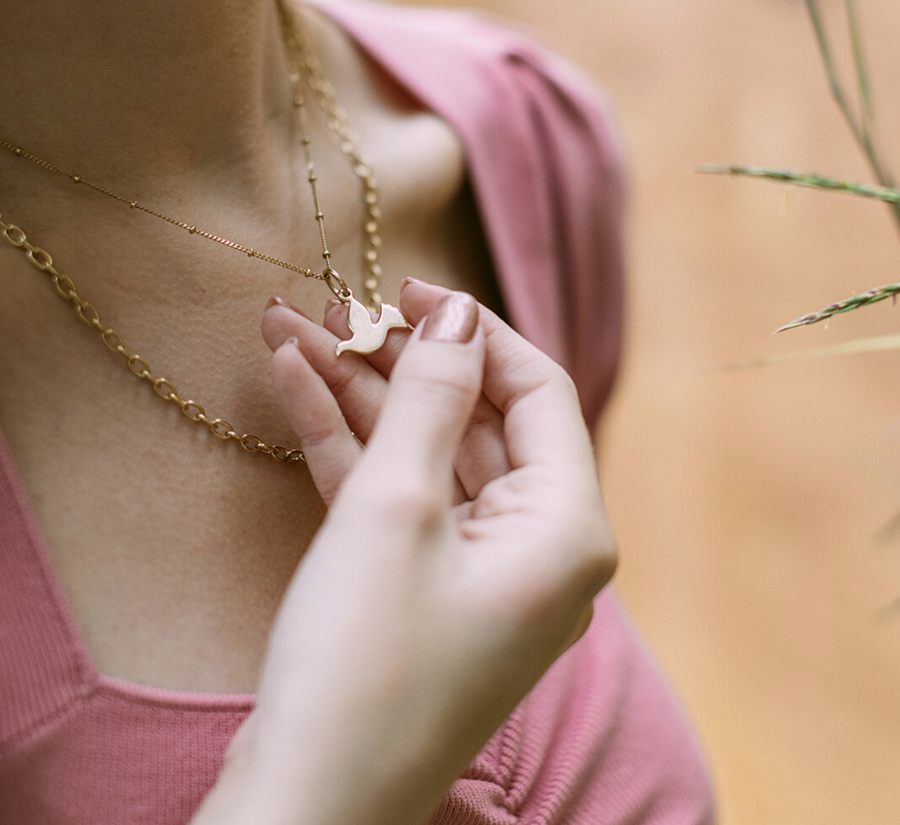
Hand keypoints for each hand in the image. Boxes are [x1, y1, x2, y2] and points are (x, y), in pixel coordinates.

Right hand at [195, 284, 615, 824]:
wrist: (304, 803)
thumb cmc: (363, 662)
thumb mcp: (396, 508)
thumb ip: (432, 400)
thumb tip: (457, 316)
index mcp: (566, 529)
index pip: (539, 394)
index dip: (476, 333)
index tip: (413, 291)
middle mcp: (535, 548)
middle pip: (475, 421)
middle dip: (400, 363)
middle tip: (338, 309)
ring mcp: (476, 570)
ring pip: (424, 454)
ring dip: (360, 396)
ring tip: (293, 331)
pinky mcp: (422, 588)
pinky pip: (396, 497)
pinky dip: (348, 446)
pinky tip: (292, 385)